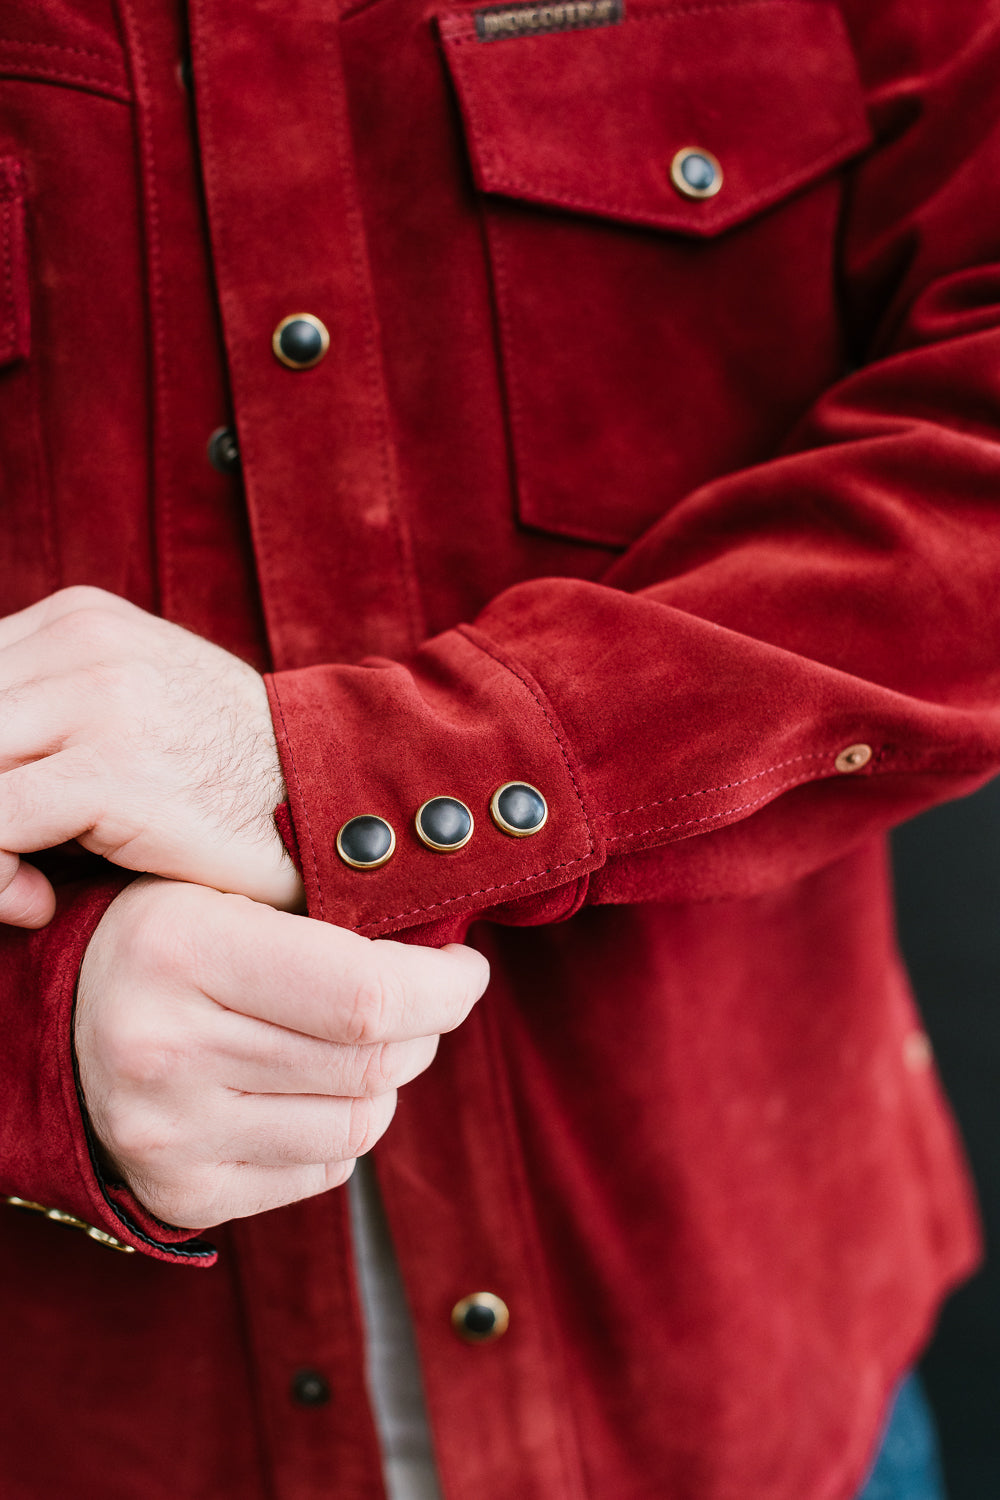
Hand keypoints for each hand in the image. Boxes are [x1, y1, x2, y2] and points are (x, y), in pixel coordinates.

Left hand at [0, 586, 302, 926]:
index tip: (9, 823)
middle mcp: (81, 641)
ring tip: (22, 883)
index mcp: (77, 620)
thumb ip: (46, 722)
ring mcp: (95, 697)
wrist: (334, 800)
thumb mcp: (129, 715)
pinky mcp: (110, 767)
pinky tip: (37, 903)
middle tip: (10, 863)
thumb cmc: (231, 781)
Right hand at [75, 878, 489, 1227]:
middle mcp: (165, 1050)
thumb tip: (447, 948)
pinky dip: (341, 1131)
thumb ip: (325, 911)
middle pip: (372, 1064)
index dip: (443, 988)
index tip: (465, 969)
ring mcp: (168, 1134)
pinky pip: (321, 1173)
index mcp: (181, 950)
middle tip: (421, 999)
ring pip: (359, 1126)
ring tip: (358, 1042)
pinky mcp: (179, 1193)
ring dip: (386, 1082)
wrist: (56, 1021)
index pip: (365, 995)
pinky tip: (309, 1088)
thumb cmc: (168, 936)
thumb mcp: (226, 888)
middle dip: (424, 1029)